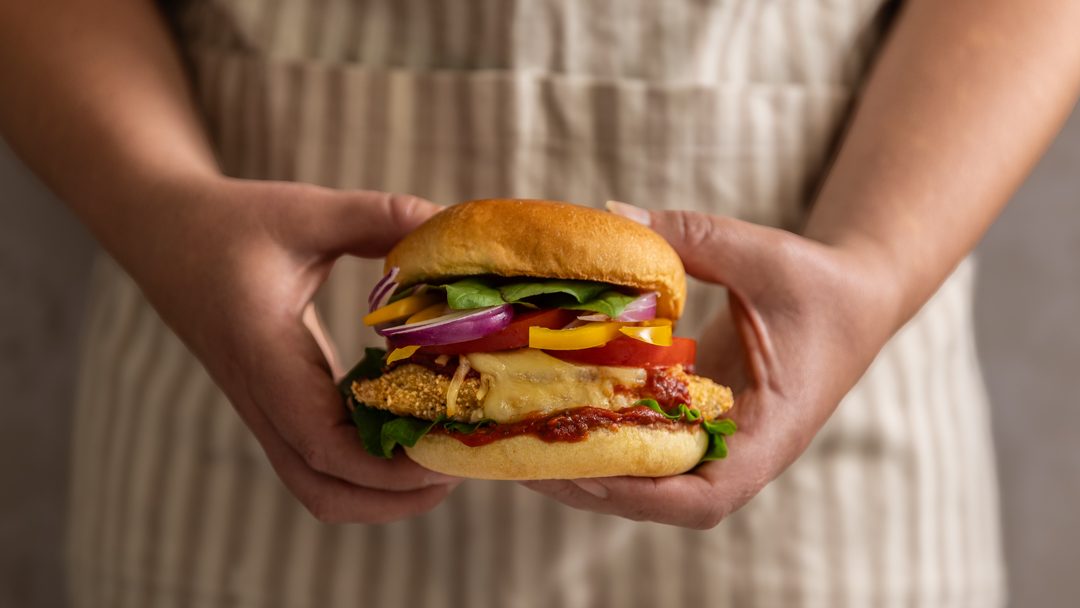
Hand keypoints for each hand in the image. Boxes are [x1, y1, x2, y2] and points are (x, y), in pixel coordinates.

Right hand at [118, 176, 458, 522]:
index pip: (322, 445)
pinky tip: (413, 427)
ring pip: (320, 485)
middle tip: (459, 464)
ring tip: (444, 457)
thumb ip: (377, 216)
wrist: (163, 235)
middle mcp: (262, 398)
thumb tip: (447, 223)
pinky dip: (368, 465)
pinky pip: (321, 459)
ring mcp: (267, 409)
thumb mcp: (304, 211)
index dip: (388, 467)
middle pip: (323, 491)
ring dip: (383, 491)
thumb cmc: (230, 223)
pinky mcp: (278, 405)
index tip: (449, 452)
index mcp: (264, 357)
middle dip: (395, 498)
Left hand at [522, 203, 900, 528]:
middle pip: (663, 499)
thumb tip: (613, 215)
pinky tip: (554, 414)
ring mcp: (721, 442)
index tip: (589, 471)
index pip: (711, 494)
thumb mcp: (761, 255)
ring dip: (588, 470)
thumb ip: (692, 237)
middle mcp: (744, 451)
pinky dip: (604, 440)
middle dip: (593, 487)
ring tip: (521, 443)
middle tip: (522, 456)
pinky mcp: (701, 423)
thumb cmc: (818, 283)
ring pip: (649, 482)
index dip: (645, 494)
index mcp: (773, 430)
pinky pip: (649, 446)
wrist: (853, 297)